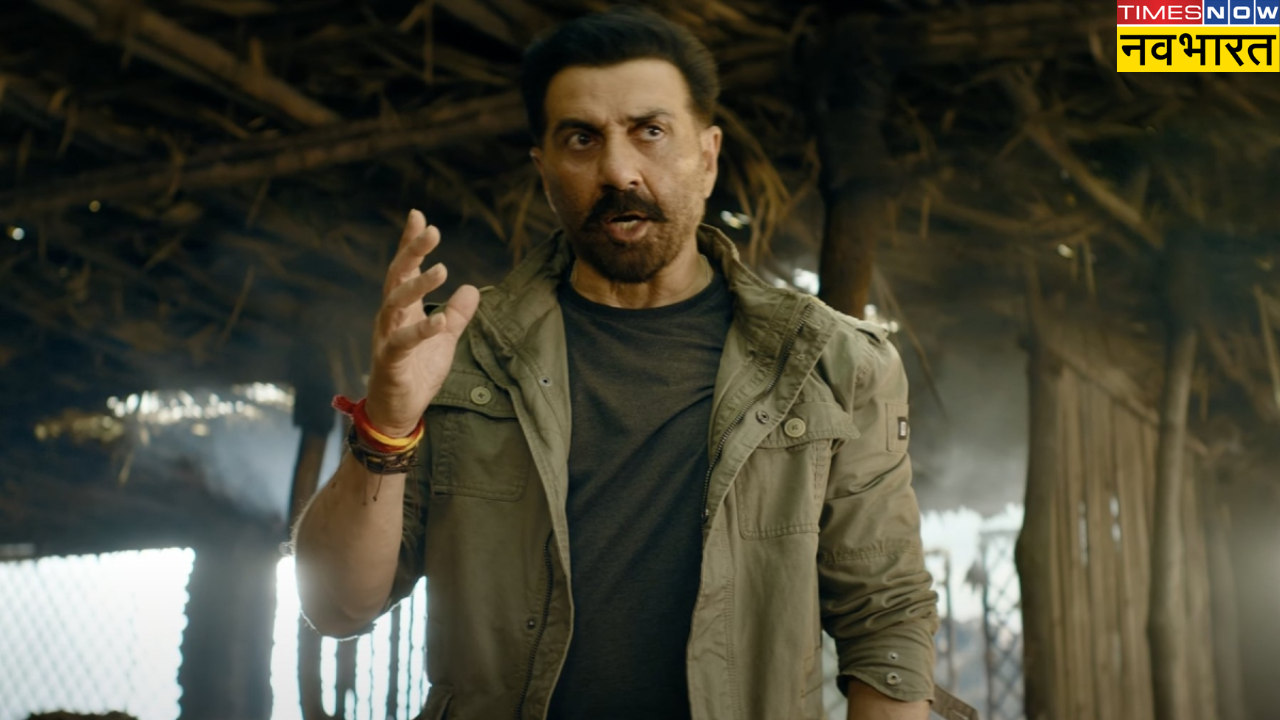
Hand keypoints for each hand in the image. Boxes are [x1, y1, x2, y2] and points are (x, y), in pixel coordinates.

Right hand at [365, 210, 479, 436]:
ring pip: (395, 302)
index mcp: (403, 308)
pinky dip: (421, 329)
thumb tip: (472, 288)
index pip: (405, 268)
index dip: (410, 242)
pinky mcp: (390, 360)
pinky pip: (403, 341)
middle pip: (396, 275)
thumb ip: (456, 314)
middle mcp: (391, 317)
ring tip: (441, 268)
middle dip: (411, 251)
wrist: (398, 410)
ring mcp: (387, 337)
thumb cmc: (417, 372)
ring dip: (417, 284)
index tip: (417, 215)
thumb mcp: (444, 339)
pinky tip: (438, 320)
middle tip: (430, 229)